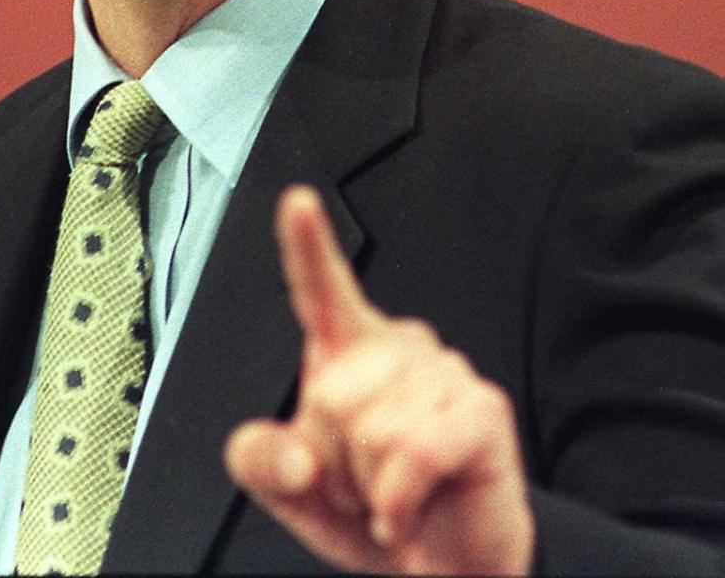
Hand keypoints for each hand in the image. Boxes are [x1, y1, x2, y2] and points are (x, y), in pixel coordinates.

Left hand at [224, 185, 534, 574]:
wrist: (443, 566)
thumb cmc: (372, 509)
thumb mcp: (294, 491)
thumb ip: (260, 461)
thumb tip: (297, 453)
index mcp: (349, 352)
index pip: (322, 289)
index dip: (306, 243)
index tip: (296, 200)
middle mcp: (399, 347)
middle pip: (328, 394)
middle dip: (335, 460)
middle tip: (365, 481)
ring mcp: (444, 373)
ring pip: (370, 428)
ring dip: (370, 487)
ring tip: (394, 492)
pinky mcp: (481, 411)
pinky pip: (414, 452)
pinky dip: (399, 501)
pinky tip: (406, 512)